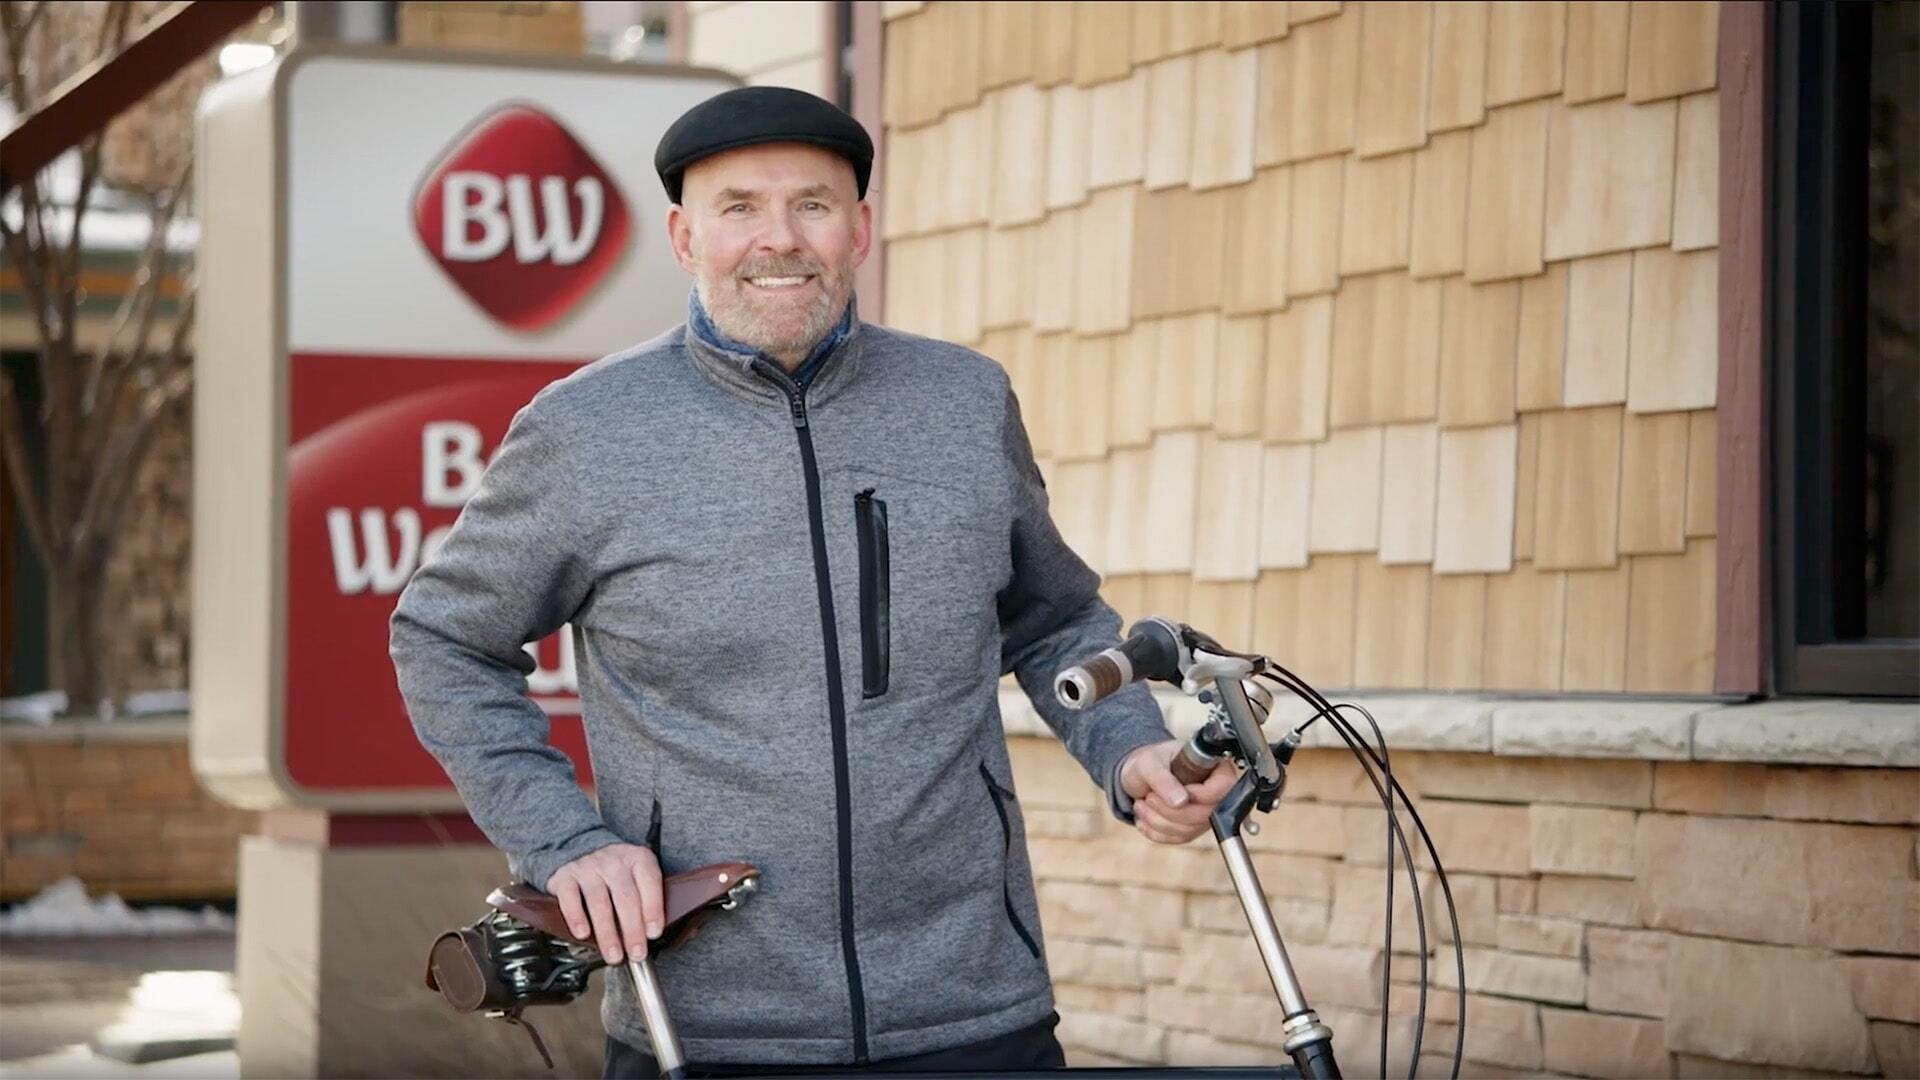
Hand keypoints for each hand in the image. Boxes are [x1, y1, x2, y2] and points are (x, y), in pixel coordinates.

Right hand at [547, 842, 663, 963]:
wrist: (581, 850)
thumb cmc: (617, 874)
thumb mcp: (637, 877)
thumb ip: (646, 899)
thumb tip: (651, 935)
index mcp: (638, 859)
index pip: (650, 883)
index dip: (653, 909)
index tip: (653, 933)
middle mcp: (614, 860)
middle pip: (625, 897)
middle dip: (632, 929)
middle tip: (635, 953)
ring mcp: (588, 867)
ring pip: (599, 901)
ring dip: (607, 932)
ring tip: (613, 954)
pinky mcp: (565, 876)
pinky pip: (570, 898)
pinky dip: (576, 918)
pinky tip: (583, 934)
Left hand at [1119, 739, 1236, 844]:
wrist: (1139, 777)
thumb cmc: (1149, 763)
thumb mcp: (1149, 763)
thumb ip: (1163, 779)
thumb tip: (1181, 801)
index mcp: (1213, 766)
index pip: (1223, 786)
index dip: (1199, 795)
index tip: (1173, 791)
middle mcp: (1216, 791)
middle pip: (1206, 814)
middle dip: (1170, 811)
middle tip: (1149, 797)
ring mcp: (1207, 812)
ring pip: (1190, 830)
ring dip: (1159, 821)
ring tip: (1144, 804)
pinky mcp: (1194, 828)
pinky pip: (1180, 839)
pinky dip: (1157, 832)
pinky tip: (1146, 817)